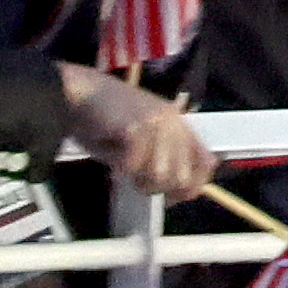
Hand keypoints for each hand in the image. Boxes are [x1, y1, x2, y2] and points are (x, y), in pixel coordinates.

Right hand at [59, 64, 213, 198]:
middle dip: (157, 187)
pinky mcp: (135, 124)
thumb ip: (170, 161)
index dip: (189, 188)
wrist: (81, 92)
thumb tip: (193, 189)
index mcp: (181, 126)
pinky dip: (122, 169)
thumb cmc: (110, 121)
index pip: (206, 165)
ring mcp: (157, 122)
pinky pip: (136, 164)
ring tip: (124, 167)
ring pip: (160, 174)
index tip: (168, 194)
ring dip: (137, 178)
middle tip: (136, 176)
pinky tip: (114, 163)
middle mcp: (174, 123)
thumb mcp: (146, 143)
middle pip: (181, 178)